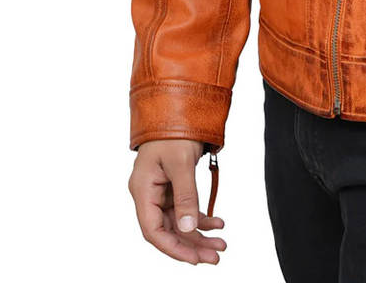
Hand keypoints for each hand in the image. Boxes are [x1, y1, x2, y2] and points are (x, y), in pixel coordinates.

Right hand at [129, 138, 226, 264]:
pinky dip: (201, 217)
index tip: (195, 259)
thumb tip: (189, 228)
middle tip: (216, 256)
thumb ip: (186, 195)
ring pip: (179, 221)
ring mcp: (161, 190)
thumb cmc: (174, 131)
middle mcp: (149, 193)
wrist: (178, 105)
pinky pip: (186, 208)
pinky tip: (218, 223)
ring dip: (199, 233)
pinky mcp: (173, 185)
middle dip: (191, 245)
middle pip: (168, 229)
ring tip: (222, 244)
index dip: (173, 248)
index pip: (153, 230)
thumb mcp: (181, 163)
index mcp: (143, 190)